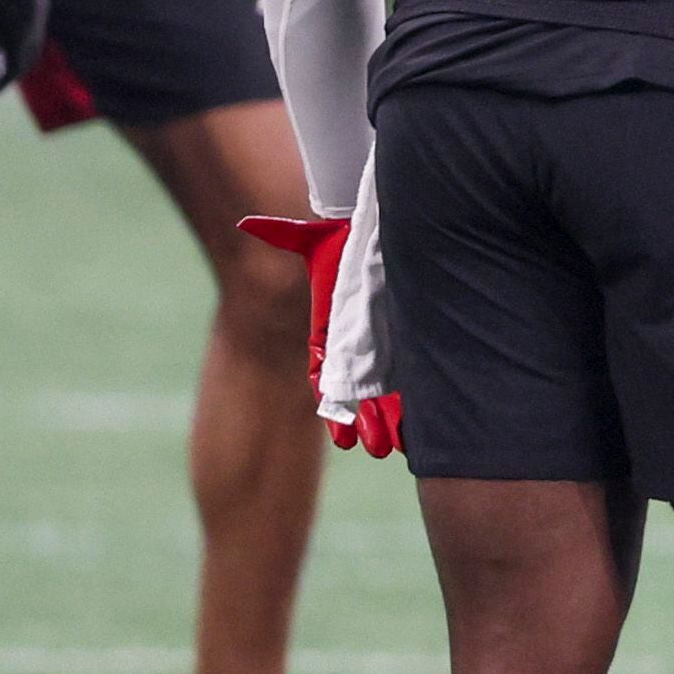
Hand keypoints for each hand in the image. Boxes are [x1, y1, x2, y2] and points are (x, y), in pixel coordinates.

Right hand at [238, 201, 403, 455]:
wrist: (377, 235)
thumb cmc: (344, 240)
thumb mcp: (314, 238)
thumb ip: (283, 234)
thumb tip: (247, 224)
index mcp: (329, 336)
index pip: (327, 381)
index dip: (335, 410)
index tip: (341, 437)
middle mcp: (355, 349)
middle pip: (361, 398)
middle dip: (369, 424)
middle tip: (377, 448)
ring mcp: (384, 350)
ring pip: (388, 397)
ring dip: (395, 422)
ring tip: (403, 447)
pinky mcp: (408, 345)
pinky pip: (413, 382)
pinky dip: (419, 405)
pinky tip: (427, 429)